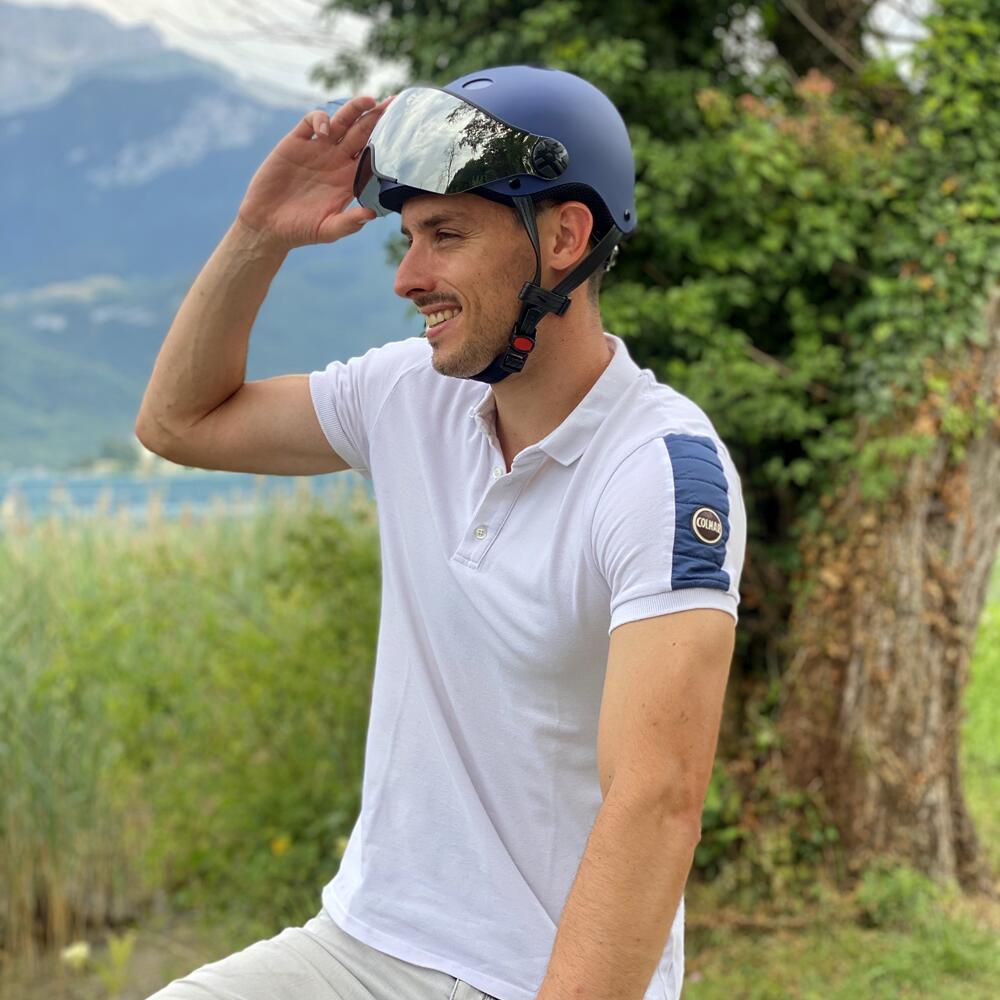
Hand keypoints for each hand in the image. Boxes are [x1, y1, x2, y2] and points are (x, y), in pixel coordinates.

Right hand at [237, 94, 394, 251]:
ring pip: (341, 122)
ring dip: (355, 109)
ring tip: (369, 100)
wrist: (267, 224)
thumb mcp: (328, 230)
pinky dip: (321, 119)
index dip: (387, 144)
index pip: (374, 156)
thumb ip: (349, 223)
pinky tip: (326, 130)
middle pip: (362, 133)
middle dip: (377, 117)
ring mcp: (317, 150)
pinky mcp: (296, 142)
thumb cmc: (300, 230)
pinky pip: (312, 122)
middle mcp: (336, 161)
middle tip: (394, 103)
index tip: (403, 134)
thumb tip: (372, 214)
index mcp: (349, 180)